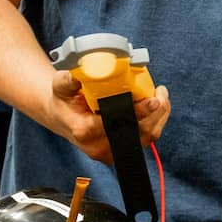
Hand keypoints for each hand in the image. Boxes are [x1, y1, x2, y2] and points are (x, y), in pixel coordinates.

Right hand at [39, 72, 170, 162]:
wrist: (61, 116)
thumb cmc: (63, 100)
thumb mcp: (60, 85)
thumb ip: (70, 78)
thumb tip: (85, 70)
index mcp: (83, 130)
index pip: (114, 124)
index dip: (138, 112)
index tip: (153, 101)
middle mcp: (98, 146)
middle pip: (137, 132)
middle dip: (155, 112)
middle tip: (160, 93)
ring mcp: (110, 151)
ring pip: (146, 136)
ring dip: (158, 116)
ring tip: (160, 95)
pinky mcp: (120, 150)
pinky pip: (145, 138)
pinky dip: (155, 121)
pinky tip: (156, 106)